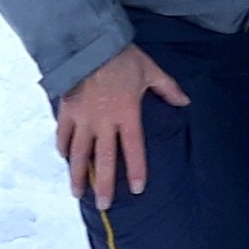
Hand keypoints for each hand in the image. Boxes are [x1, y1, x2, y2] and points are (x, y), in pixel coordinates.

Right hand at [55, 44, 189, 209]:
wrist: (92, 42)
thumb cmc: (124, 57)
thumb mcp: (150, 70)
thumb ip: (167, 88)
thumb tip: (186, 102)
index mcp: (127, 113)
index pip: (133, 148)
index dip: (136, 170)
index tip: (137, 189)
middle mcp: (104, 122)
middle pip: (103, 160)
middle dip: (104, 185)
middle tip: (105, 206)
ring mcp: (83, 119)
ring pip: (78, 155)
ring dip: (78, 176)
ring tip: (78, 193)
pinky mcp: (67, 111)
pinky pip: (63, 136)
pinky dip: (63, 149)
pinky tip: (64, 159)